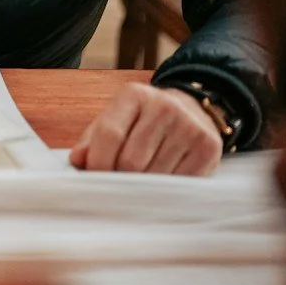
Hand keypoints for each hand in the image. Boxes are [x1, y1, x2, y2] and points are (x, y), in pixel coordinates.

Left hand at [69, 83, 223, 175]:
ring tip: (140, 181)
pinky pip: (179, 182)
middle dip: (119, 178)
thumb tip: (77, 161)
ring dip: (142, 187)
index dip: (97, 163)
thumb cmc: (142, 122)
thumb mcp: (114, 121)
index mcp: (134, 95)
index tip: (93, 178)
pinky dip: (166, 189)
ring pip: (155, 175)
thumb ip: (91, 141)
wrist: (192, 111)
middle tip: (116, 184)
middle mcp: (164, 107)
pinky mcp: (208, 147)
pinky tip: (162, 180)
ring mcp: (189, 126)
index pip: (109, 134)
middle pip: (131, 160)